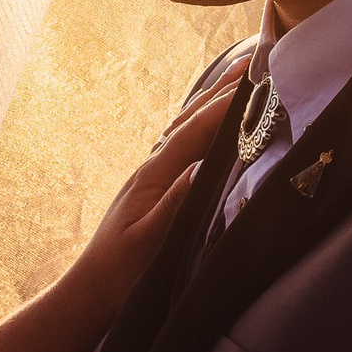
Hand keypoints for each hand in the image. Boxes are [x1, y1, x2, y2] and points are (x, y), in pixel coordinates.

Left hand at [60, 52, 249, 312]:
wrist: (93, 291)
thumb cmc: (121, 274)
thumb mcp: (150, 243)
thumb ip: (174, 205)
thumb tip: (201, 168)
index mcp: (153, 176)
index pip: (194, 130)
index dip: (225, 105)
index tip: (258, 83)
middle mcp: (152, 167)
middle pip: (191, 117)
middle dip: (223, 88)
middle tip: (258, 60)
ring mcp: (154, 175)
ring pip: (187, 126)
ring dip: (214, 99)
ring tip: (241, 76)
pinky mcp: (157, 186)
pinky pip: (185, 144)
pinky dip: (204, 122)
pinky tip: (214, 120)